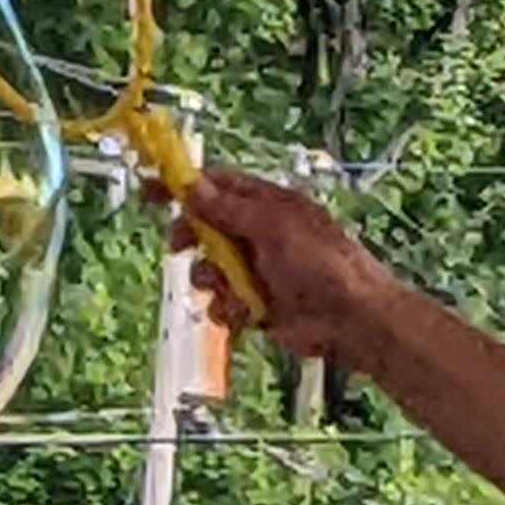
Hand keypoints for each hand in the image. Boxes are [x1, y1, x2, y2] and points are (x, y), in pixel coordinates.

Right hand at [166, 167, 403, 368]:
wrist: (353, 320)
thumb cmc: (322, 263)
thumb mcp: (273, 227)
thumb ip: (229, 209)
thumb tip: (191, 185)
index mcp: (268, 206)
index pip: (218, 186)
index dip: (185, 186)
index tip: (151, 189)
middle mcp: (260, 235)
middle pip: (207, 228)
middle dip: (192, 239)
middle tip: (180, 245)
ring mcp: (258, 272)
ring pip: (211, 270)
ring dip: (212, 281)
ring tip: (230, 290)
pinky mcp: (258, 307)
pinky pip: (225, 305)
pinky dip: (229, 311)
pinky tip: (246, 315)